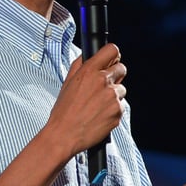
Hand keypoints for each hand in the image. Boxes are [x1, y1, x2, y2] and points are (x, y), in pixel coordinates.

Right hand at [48, 42, 126, 159]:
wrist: (64, 135)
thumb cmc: (63, 111)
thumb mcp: (67, 83)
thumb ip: (79, 66)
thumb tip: (88, 55)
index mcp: (89, 71)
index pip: (112, 50)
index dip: (113, 56)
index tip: (111, 61)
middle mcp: (102, 81)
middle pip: (121, 68)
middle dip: (115, 76)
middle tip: (104, 87)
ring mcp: (112, 96)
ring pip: (122, 89)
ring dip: (114, 95)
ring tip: (98, 106)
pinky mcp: (118, 111)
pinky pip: (121, 105)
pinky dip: (113, 110)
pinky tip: (100, 115)